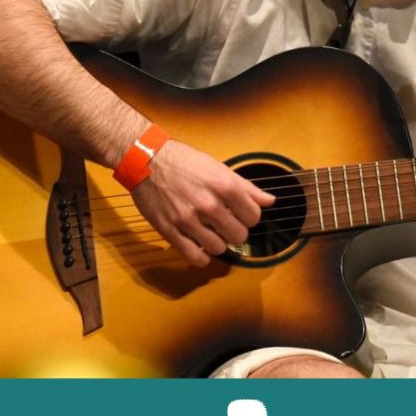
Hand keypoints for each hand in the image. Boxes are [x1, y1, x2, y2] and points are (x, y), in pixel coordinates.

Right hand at [130, 140, 273, 266]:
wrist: (145, 159)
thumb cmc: (183, 160)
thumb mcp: (217, 167)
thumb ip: (246, 187)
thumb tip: (270, 201)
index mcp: (223, 186)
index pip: (254, 217)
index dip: (250, 217)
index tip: (241, 214)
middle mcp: (208, 204)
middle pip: (239, 236)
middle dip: (235, 231)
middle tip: (226, 224)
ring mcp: (188, 219)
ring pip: (218, 248)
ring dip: (218, 243)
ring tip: (210, 232)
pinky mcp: (169, 230)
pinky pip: (194, 257)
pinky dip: (201, 257)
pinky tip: (199, 245)